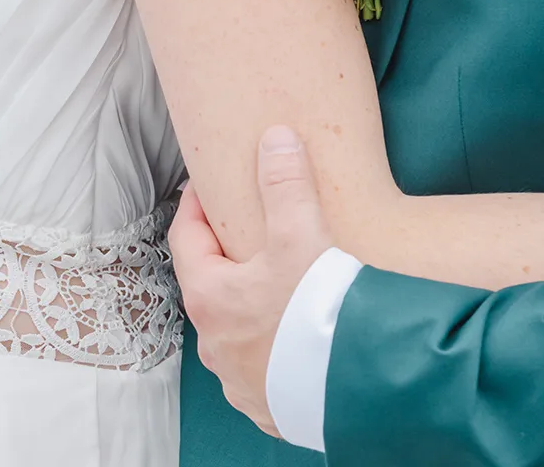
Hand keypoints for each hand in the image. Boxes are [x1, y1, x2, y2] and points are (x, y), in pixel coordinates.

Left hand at [170, 126, 332, 436]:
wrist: (360, 394)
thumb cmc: (317, 317)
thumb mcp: (300, 238)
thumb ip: (286, 184)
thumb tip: (275, 140)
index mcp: (209, 298)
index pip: (186, 238)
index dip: (195, 207)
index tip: (206, 187)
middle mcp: (215, 345)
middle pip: (210, 284)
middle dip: (226, 257)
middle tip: (247, 232)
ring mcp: (240, 381)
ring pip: (235, 330)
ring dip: (249, 306)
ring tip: (277, 285)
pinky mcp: (270, 406)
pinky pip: (262, 367)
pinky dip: (272, 345)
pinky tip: (295, 336)